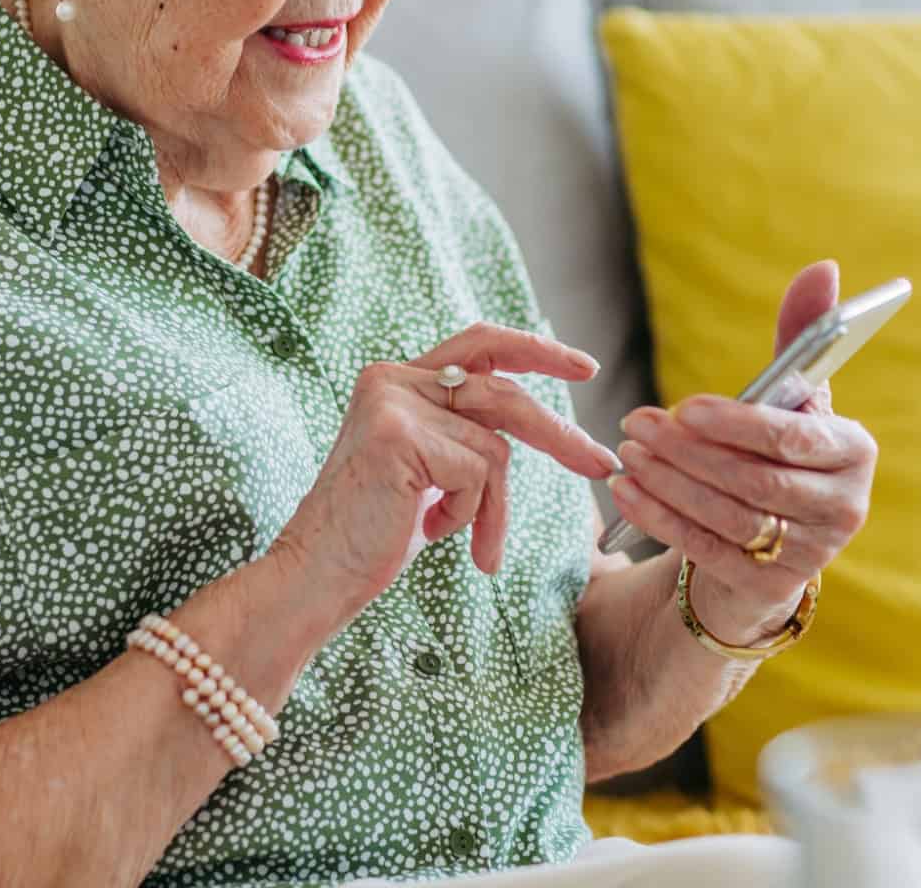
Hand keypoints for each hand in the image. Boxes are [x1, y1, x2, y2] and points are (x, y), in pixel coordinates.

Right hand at [272, 323, 620, 619]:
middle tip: (603, 465)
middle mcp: (392, 379)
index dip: (535, 350)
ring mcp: (394, 403)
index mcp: (397, 380)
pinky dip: (473, 516)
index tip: (585, 367)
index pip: (480, 345)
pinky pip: (479, 473)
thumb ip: (464, 435)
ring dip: (494, 507)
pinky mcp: (400, 435)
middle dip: (559, 434)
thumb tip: (535, 419)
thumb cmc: (373, 536)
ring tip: (477, 547)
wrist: (317, 575)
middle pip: (503, 394)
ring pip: (495, 446)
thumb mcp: (430, 473)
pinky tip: (434, 532)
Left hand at [606, 261, 878, 643]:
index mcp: (855, 452)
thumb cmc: (781, 451)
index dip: (738, 425)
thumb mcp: (795, 398)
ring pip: (726, 515)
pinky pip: (705, 549)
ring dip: (668, 482)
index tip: (684, 406)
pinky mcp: (769, 586)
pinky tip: (625, 490)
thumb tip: (823, 266)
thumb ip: (804, 333)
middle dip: (688, 452)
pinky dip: (660, 517)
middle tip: (636, 423)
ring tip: (628, 453)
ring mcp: (811, 554)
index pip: (794, 439)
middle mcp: (845, 508)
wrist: (777, 541)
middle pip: (754, 480)